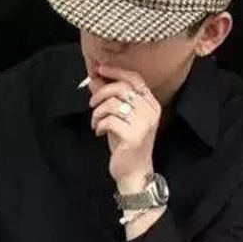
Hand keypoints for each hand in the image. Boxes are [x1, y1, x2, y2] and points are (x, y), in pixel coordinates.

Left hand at [87, 63, 161, 189]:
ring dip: (98, 112)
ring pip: (113, 104)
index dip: (116, 71)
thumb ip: (109, 98)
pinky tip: (98, 132)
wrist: (133, 172)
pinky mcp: (134, 136)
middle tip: (92, 104)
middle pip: (122, 88)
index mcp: (150, 104)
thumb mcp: (117, 118)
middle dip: (101, 93)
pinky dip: (99, 124)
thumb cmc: (125, 145)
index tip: (99, 69)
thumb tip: (95, 79)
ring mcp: (144, 124)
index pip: (135, 78)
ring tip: (95, 122)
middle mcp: (150, 111)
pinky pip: (110, 120)